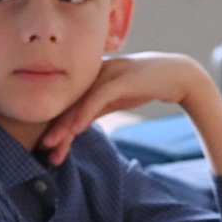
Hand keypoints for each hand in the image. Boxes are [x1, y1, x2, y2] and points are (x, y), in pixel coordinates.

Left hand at [39, 53, 211, 165]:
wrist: (178, 75)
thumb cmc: (146, 86)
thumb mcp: (116, 99)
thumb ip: (97, 107)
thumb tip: (75, 125)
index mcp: (91, 76)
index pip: (69, 103)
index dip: (57, 125)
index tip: (48, 148)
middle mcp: (94, 72)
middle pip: (70, 103)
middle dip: (56, 128)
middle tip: (43, 149)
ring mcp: (107, 73)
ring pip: (80, 102)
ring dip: (65, 125)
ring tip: (52, 144)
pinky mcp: (121, 78)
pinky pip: (97, 98)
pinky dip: (84, 113)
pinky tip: (75, 130)